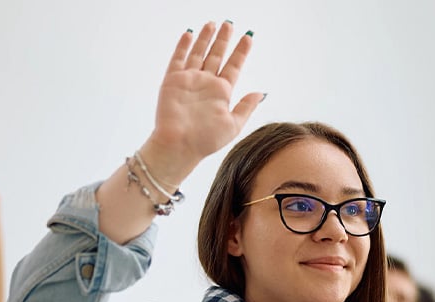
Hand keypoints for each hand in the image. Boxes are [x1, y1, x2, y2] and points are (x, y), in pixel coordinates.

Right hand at [142, 21, 263, 179]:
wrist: (180, 145)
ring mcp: (189, 80)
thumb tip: (261, 93)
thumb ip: (246, 107)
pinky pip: (178, 58)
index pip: (234, 66)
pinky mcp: (173, 80)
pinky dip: (184, 46)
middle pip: (217, 55)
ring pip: (199, 53)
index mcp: (222, 93)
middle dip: (223, 39)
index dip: (241, 51)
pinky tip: (190, 33)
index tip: (248, 37)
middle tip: (230, 23)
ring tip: (212, 23)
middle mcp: (206, 84)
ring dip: (206, 38)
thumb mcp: (234, 124)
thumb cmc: (206, 140)